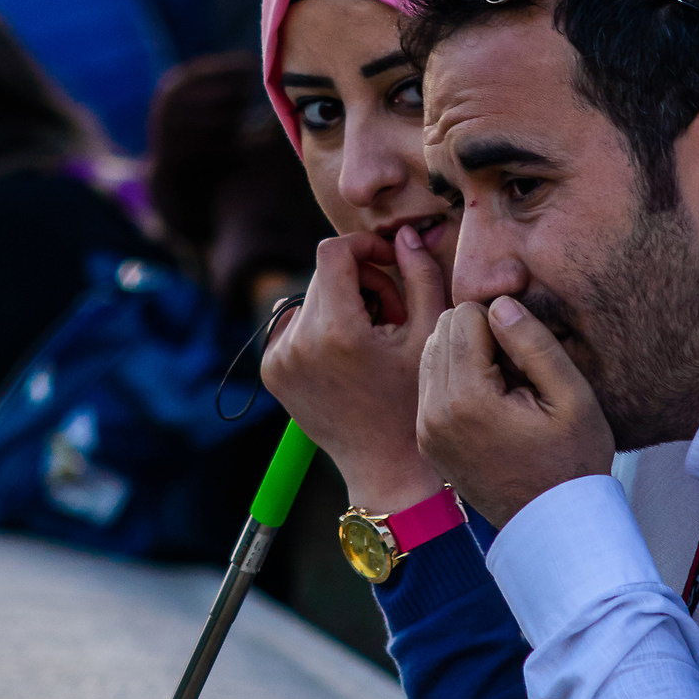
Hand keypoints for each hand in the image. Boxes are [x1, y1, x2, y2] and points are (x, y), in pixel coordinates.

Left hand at [262, 227, 446, 509]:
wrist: (384, 463)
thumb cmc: (414, 398)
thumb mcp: (428, 333)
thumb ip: (419, 274)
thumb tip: (403, 234)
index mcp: (336, 330)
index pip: (333, 251)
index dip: (364, 247)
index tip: (389, 263)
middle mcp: (297, 342)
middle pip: (323, 274)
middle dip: (360, 280)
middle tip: (391, 311)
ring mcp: (278, 359)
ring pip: (310, 298)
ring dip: (341, 303)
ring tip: (372, 335)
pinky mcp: (270, 372)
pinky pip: (294, 325)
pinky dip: (321, 326)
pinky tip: (348, 353)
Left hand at [418, 295, 613, 528]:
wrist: (553, 525)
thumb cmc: (572, 462)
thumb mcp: (573, 397)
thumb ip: (535, 343)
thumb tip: (500, 304)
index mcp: (467, 398)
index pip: (465, 315)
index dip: (501, 322)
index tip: (526, 354)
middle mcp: (434, 412)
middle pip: (443, 329)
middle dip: (479, 335)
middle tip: (516, 368)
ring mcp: (425, 428)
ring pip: (432, 351)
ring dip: (464, 354)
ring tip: (503, 383)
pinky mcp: (426, 439)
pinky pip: (430, 383)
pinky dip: (455, 378)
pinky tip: (489, 399)